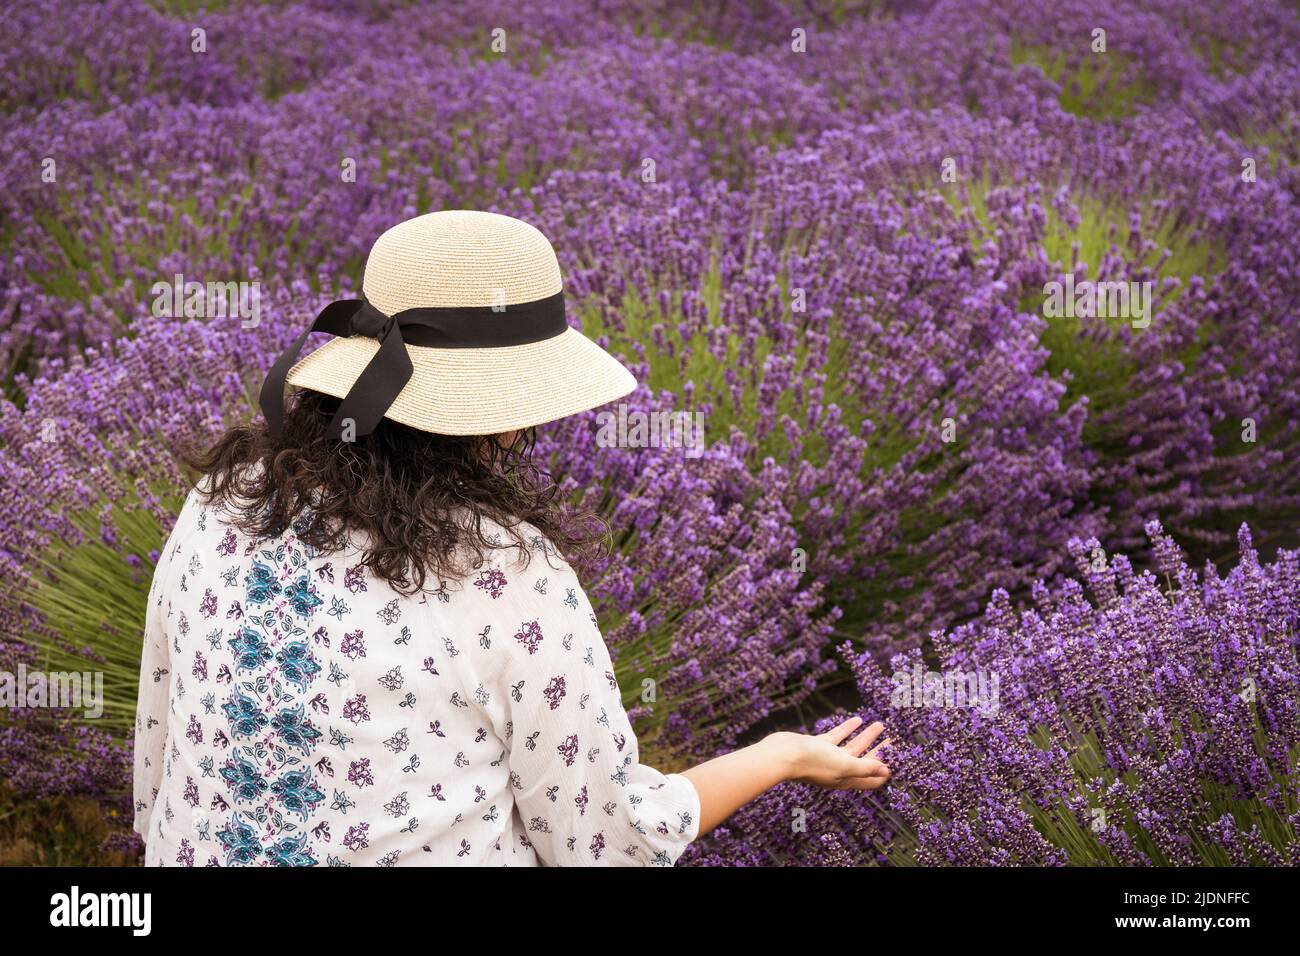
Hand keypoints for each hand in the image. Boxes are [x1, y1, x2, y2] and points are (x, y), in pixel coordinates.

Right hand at [769, 717, 891, 789]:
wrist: (782, 755)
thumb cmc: (813, 762)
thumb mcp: (844, 765)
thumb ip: (865, 767)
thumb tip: (887, 772)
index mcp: (846, 778)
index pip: (871, 779)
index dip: (884, 771)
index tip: (897, 760)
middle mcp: (839, 769)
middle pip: (865, 761)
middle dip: (879, 750)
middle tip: (893, 740)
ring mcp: (828, 757)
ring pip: (853, 746)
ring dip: (866, 736)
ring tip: (879, 724)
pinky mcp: (818, 745)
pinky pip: (838, 736)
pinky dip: (848, 728)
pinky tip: (857, 719)